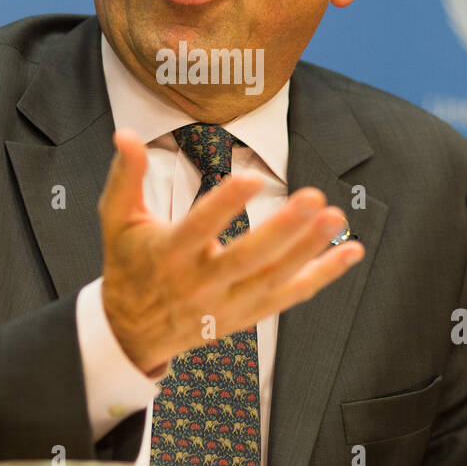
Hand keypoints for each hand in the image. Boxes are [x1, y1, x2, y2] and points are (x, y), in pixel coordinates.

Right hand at [98, 128, 364, 374]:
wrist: (132, 331)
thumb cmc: (128, 263)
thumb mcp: (116, 219)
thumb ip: (125, 176)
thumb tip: (126, 134)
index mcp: (168, 254)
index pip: (198, 228)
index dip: (224, 205)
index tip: (251, 178)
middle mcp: (200, 283)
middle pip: (247, 258)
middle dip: (283, 229)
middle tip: (313, 197)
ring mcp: (227, 303)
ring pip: (275, 278)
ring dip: (310, 249)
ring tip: (336, 217)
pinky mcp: (248, 314)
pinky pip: (290, 296)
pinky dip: (322, 276)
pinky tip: (350, 251)